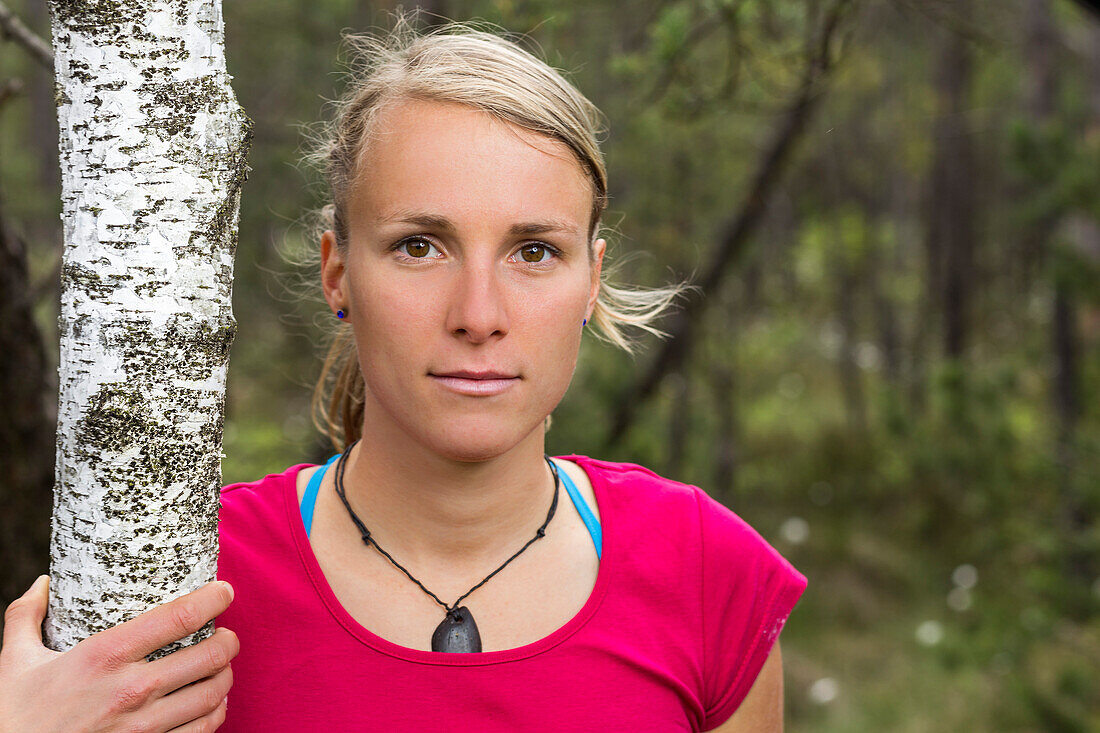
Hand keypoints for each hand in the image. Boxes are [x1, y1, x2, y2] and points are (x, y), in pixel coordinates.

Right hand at [0, 575, 237, 732]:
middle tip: (227, 634)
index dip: (213, 599)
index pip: (178, 617)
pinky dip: (216, 713)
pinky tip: (212, 703)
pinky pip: (202, 731)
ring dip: (226, 675)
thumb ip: (26, 617)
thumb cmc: (13, 715)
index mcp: (103, 656)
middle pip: (210, 656)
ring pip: (213, 694)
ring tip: (222, 665)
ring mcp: (142, 727)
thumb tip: (42, 583)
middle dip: (228, 640)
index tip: (225, 592)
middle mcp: (130, 690)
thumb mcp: (14, 662)